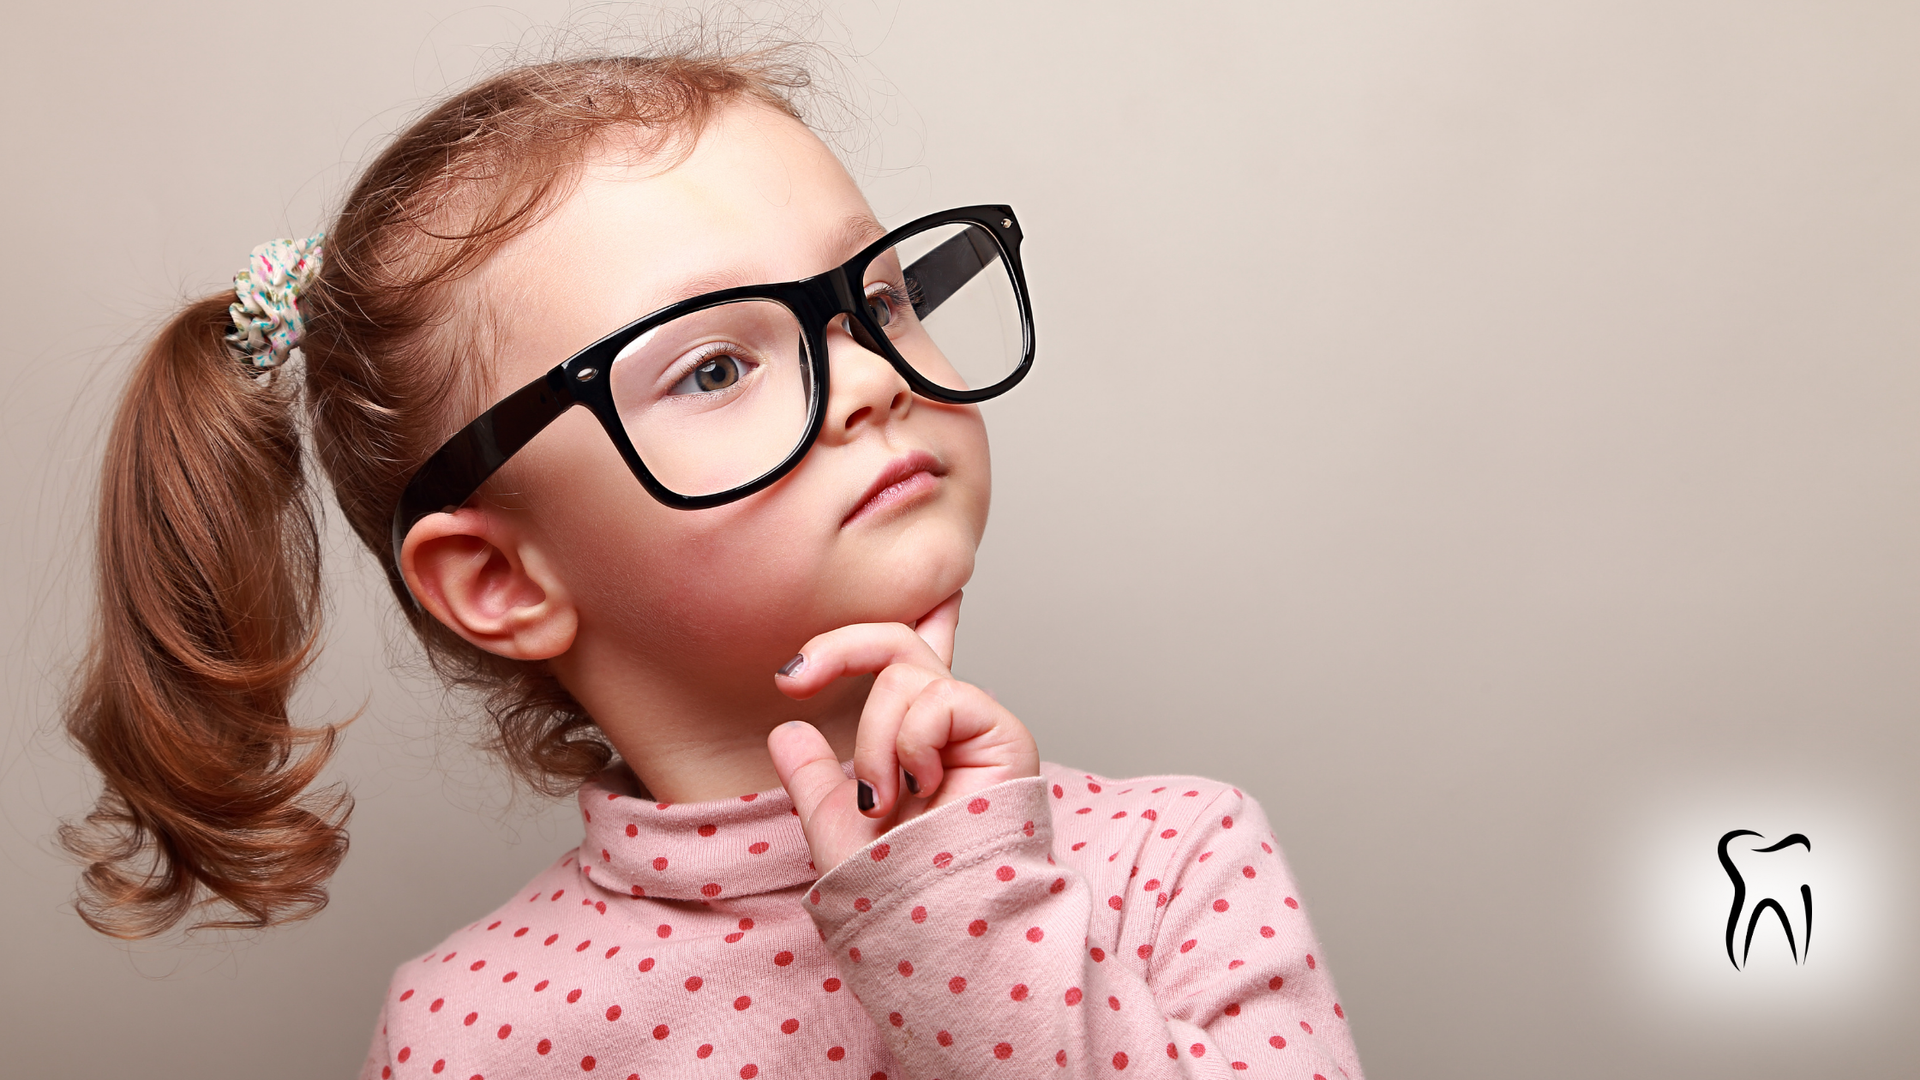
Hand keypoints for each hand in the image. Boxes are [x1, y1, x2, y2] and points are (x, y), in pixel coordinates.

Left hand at [766, 590, 1040, 872]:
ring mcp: (975, 726)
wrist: (930, 921)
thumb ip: (811, 774)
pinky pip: (939, 701)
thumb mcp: (832, 819)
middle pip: (894, 642)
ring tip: (883, 801)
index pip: (895, 663)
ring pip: (901, 679)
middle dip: (839, 650)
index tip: (788, 680)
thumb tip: (786, 729)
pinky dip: (912, 747)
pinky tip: (925, 789)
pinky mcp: (1002, 733)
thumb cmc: (892, 884)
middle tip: (794, 682)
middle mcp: (945, 725)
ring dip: (874, 745)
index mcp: (910, 739)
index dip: (849, 644)